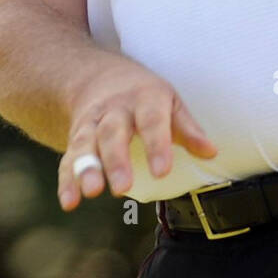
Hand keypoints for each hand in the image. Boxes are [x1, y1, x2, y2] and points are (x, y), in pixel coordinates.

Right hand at [57, 55, 217, 209]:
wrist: (97, 76)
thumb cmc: (143, 95)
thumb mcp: (169, 102)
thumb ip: (187, 129)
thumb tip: (211, 152)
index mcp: (144, 98)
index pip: (151, 121)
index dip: (157, 146)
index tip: (162, 172)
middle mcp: (114, 109)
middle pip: (112, 133)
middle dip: (116, 160)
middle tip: (123, 188)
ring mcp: (91, 123)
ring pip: (85, 144)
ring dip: (86, 169)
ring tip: (91, 191)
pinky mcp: (75, 138)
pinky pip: (68, 159)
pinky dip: (66, 180)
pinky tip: (69, 202)